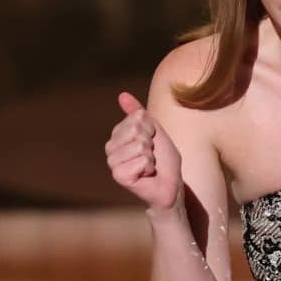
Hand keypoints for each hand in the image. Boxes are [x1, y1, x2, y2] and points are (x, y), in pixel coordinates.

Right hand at [104, 92, 183, 212]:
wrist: (169, 185)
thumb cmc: (163, 160)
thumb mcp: (155, 131)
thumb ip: (139, 114)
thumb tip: (122, 95)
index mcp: (118, 134)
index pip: (136, 117)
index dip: (151, 129)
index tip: (153, 142)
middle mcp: (111, 147)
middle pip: (135, 129)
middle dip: (151, 142)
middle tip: (151, 155)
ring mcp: (113, 162)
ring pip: (139, 146)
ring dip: (151, 157)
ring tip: (149, 166)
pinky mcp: (118, 175)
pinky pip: (140, 160)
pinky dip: (149, 167)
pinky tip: (146, 175)